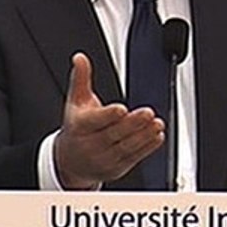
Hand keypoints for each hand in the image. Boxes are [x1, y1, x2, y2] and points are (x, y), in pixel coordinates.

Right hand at [54, 52, 163, 188]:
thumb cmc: (77, 128)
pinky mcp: (117, 168)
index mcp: (79, 127)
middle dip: (132, 124)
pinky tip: (157, 136)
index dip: (108, 115)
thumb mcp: (75, 102)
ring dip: (143, 136)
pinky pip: (134, 158)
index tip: (121, 109)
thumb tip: (80, 58)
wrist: (70, 162)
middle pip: (113, 134)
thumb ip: (80, 79)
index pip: (94, 121)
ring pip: (126, 147)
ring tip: (156, 124)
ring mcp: (104, 159)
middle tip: (148, 113)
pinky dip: (147, 148)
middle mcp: (90, 145)